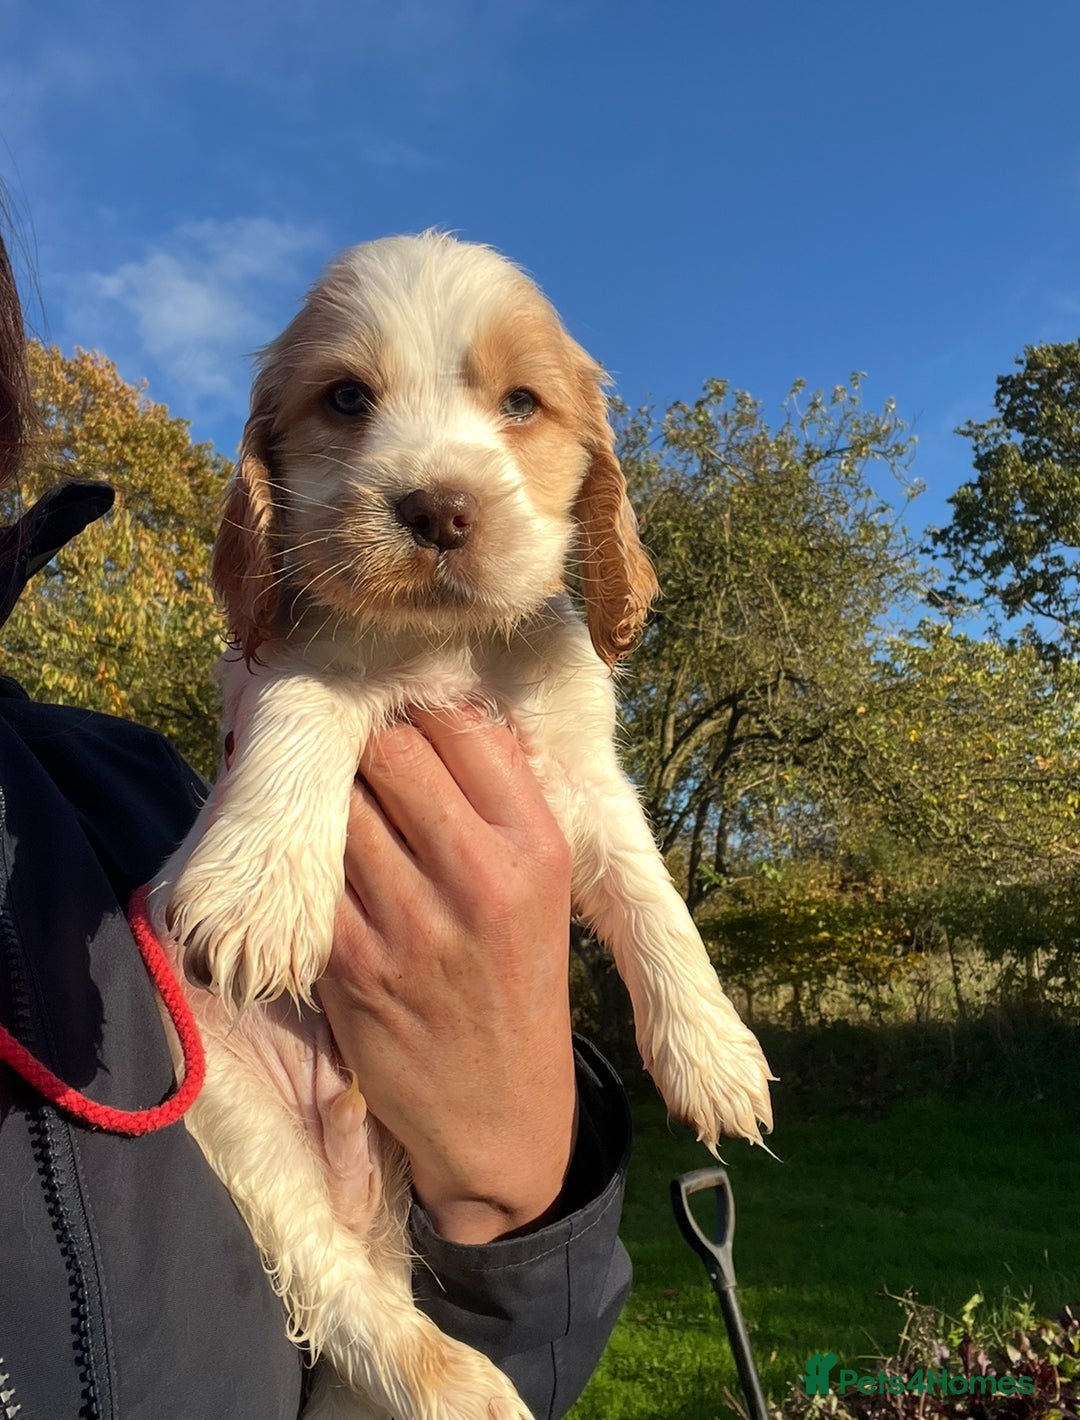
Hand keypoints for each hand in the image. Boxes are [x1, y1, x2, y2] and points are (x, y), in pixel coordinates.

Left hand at [317, 705, 576, 1243]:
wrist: (499, 1114)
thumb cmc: (518, 980)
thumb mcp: (542, 887)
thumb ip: (495, 801)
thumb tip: (429, 707)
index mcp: (538, 846)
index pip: (464, 726)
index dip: (422, 710)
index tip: (404, 714)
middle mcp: (482, 878)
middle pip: (391, 750)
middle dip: (367, 741)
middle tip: (357, 749)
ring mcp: (413, 924)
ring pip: (339, 804)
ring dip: (331, 797)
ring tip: (335, 802)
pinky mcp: (353, 966)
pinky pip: (311, 875)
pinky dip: (308, 861)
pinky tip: (317, 864)